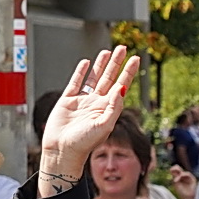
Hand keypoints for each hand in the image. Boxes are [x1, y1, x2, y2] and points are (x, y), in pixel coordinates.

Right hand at [39, 46, 141, 194]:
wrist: (62, 150)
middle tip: (123, 48)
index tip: (136, 59)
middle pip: (109, 77)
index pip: (122, 85)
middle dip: (116, 63)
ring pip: (94, 78)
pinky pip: (76, 83)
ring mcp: (83, 101)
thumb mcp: (104, 125)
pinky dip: (81, 72)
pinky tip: (86, 63)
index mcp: (108, 109)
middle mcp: (97, 103)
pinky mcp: (68, 101)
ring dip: (101, 65)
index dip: (129, 72)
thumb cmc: (84, 143)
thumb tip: (122, 87)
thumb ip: (114, 106)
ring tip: (107, 52)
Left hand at [167, 166, 197, 198]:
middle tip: (171, 170)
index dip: (172, 169)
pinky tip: (180, 177)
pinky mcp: (192, 178)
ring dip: (178, 175)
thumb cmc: (182, 192)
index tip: (170, 170)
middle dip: (174, 168)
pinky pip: (187, 174)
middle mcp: (183, 176)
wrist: (188, 198)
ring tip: (175, 181)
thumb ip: (175, 177)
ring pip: (182, 171)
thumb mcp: (176, 184)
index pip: (174, 170)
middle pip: (178, 167)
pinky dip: (183, 175)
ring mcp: (188, 177)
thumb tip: (172, 171)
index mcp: (178, 177)